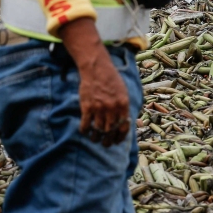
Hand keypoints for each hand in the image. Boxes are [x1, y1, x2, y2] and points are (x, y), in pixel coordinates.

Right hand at [60, 18, 130, 145]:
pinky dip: (85, 131)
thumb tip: (126, 122)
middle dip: (108, 141)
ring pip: (98, 130)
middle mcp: (112, 108)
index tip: (117, 141)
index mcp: (123, 104)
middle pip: (110, 131)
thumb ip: (124, 107)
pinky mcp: (87, 107)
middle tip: (106, 144)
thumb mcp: (124, 92)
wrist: (97, 69)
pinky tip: (85, 131)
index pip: (123, 127)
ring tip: (95, 139)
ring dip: (96, 138)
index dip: (120, 137)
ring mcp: (99, 108)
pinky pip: (85, 125)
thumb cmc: (111, 80)